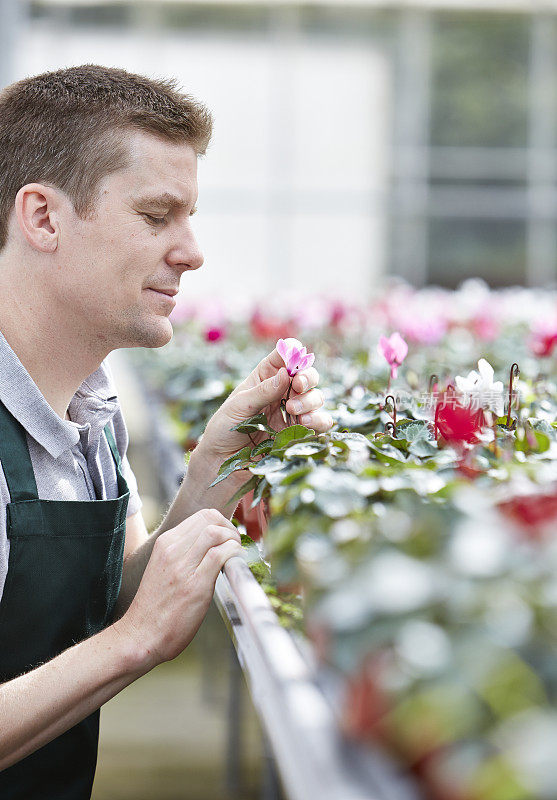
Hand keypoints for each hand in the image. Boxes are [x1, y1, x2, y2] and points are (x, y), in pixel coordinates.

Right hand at [115, 509, 241, 667]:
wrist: (141, 635)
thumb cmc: (154, 607)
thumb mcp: (164, 568)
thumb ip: (183, 553)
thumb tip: (210, 545)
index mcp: (165, 544)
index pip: (201, 516)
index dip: (221, 522)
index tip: (228, 537)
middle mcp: (173, 549)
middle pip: (210, 518)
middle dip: (230, 527)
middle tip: (235, 544)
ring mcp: (183, 566)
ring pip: (215, 532)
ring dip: (233, 539)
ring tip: (236, 554)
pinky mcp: (195, 584)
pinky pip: (221, 555)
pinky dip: (234, 554)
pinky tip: (236, 563)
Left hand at [197, 346, 332, 463]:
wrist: (222, 463)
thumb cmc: (224, 430)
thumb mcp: (238, 407)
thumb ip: (263, 391)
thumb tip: (285, 374)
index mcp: (264, 377)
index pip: (284, 356)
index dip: (293, 352)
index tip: (294, 359)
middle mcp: (282, 392)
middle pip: (307, 375)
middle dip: (307, 377)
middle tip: (297, 385)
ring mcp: (293, 413)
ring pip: (316, 397)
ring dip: (310, 400)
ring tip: (294, 411)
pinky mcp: (300, 433)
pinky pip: (320, 423)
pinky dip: (319, 420)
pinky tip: (305, 423)